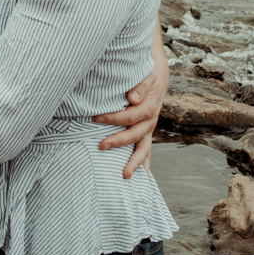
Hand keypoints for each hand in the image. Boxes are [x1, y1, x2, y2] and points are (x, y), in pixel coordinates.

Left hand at [95, 59, 164, 177]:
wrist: (157, 78)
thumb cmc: (146, 76)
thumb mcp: (146, 75)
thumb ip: (140, 86)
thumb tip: (132, 98)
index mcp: (149, 107)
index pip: (130, 116)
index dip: (113, 118)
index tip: (96, 118)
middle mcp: (150, 121)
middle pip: (134, 135)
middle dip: (118, 141)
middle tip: (100, 146)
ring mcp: (149, 130)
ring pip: (143, 149)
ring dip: (134, 162)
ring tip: (125, 175)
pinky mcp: (146, 134)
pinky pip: (146, 152)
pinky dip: (144, 165)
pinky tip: (142, 179)